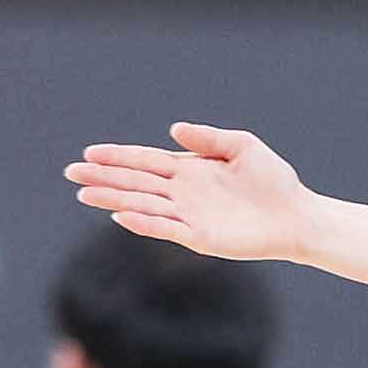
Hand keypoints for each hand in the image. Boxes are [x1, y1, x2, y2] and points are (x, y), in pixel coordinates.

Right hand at [65, 122, 313, 261]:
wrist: (296, 215)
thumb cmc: (273, 180)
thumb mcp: (242, 146)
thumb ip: (207, 138)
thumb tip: (173, 129)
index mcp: (189, 169)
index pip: (144, 161)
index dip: (117, 156)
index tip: (89, 152)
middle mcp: (183, 193)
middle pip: (135, 182)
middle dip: (103, 177)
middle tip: (71, 173)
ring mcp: (189, 216)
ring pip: (143, 205)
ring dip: (114, 198)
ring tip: (84, 193)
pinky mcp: (200, 237)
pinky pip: (166, 229)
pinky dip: (144, 222)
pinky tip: (121, 214)